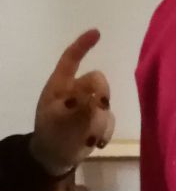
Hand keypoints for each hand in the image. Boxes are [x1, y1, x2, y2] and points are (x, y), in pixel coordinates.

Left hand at [30, 29, 114, 176]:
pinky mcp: (98, 120)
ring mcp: (88, 106)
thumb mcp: (60, 121)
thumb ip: (79, 108)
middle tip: (100, 106)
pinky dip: (106, 132)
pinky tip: (97, 143)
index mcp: (60, 84)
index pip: (71, 59)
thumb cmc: (51, 135)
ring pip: (106, 104)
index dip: (83, 45)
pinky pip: (110, 120)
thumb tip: (98, 97)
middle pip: (97, 81)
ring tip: (89, 137)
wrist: (54, 158)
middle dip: (101, 93)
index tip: (97, 33)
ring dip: (100, 121)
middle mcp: (76, 91)